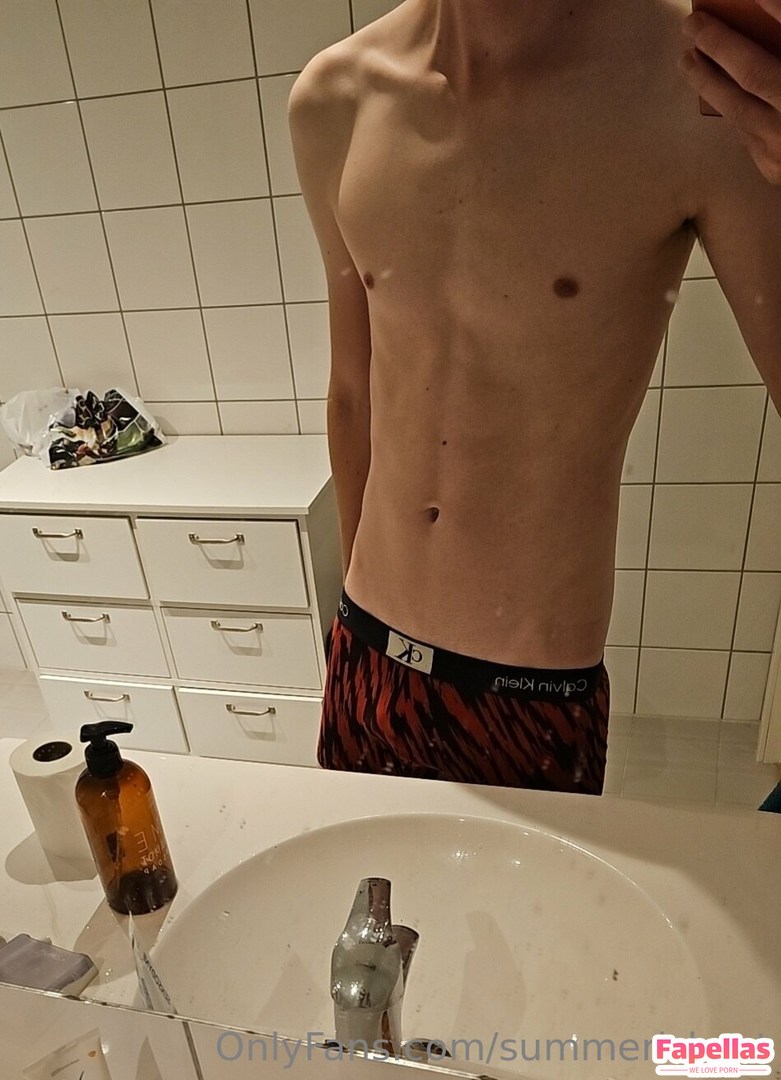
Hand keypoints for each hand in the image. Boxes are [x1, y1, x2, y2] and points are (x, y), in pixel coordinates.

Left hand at [679, 0, 780, 183]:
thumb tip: (766, 8)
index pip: (774, 61)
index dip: (766, 18)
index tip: (741, 0)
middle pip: (752, 78)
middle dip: (719, 47)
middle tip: (693, 24)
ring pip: (736, 111)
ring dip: (708, 81)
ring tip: (690, 58)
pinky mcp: (771, 171)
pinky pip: (745, 133)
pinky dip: (730, 109)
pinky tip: (717, 92)